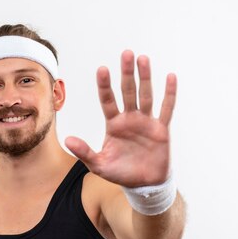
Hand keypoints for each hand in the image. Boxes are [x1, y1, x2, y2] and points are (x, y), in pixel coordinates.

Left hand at [64, 50, 176, 187]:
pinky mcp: (161, 129)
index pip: (107, 101)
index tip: (102, 69)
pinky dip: (169, 94)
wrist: (143, 185)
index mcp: (114, 124)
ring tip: (143, 58)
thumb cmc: (120, 173)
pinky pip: (166, 109)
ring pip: (145, 95)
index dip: (105, 86)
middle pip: (127, 91)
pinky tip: (170, 77)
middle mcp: (129, 119)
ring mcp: (146, 122)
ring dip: (145, 77)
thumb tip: (67, 139)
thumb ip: (84, 151)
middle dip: (126, 73)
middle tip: (126, 53)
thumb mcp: (99, 165)